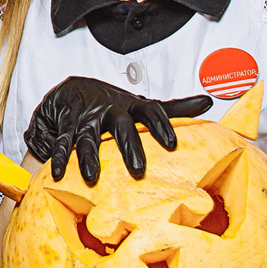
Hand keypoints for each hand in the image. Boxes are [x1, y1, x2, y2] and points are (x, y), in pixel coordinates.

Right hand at [24, 77, 212, 183]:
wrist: (73, 89)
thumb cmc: (112, 104)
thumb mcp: (142, 105)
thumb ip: (174, 108)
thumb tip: (207, 102)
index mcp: (131, 106)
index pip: (151, 111)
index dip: (161, 125)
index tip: (172, 144)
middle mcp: (110, 109)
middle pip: (121, 126)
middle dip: (129, 147)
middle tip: (139, 169)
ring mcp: (87, 116)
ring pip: (87, 135)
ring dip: (88, 156)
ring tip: (93, 177)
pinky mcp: (66, 122)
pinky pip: (61, 140)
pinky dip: (59, 156)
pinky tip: (60, 172)